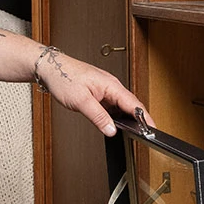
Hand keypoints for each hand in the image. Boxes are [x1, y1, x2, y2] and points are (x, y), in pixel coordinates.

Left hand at [34, 44, 151, 136]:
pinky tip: (113, 124)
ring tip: (132, 132)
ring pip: (121, 107)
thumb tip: (111, 130)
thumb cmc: (63, 77)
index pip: (134, 104)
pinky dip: (115, 116)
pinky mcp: (99, 93)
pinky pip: (112, 106)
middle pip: (131, 105)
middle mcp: (111, 86)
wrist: (50, 68)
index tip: (153, 129)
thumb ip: (98, 117)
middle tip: (145, 135)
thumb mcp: (81, 101)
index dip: (146, 118)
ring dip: (127, 118)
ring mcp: (105, 90)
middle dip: (140, 120)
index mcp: (111, 85)